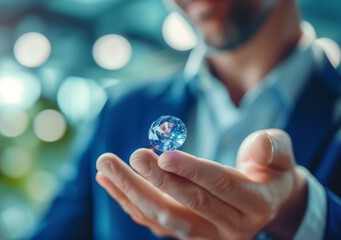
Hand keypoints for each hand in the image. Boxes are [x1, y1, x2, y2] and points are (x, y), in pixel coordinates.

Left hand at [96, 129, 307, 239]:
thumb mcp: (280, 156)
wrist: (267, 203)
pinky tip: (108, 180)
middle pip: (187, 205)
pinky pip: (153, 221)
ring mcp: (206, 236)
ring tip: (105, 166)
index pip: (220, 186)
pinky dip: (128, 201)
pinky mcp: (187, 235)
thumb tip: (257, 146)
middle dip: (155, 180)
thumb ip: (272, 148)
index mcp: (255, 204)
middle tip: (131, 155)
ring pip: (164, 218)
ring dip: (131, 192)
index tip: (162, 155)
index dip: (192, 171)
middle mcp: (231, 227)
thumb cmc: (270, 172)